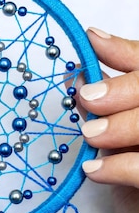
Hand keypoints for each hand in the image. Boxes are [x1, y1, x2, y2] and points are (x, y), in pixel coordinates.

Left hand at [79, 27, 138, 212]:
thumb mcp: (124, 154)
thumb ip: (114, 116)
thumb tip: (81, 76)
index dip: (131, 52)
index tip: (93, 40)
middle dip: (130, 87)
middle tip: (87, 98)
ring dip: (126, 125)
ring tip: (90, 137)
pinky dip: (127, 166)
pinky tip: (95, 172)